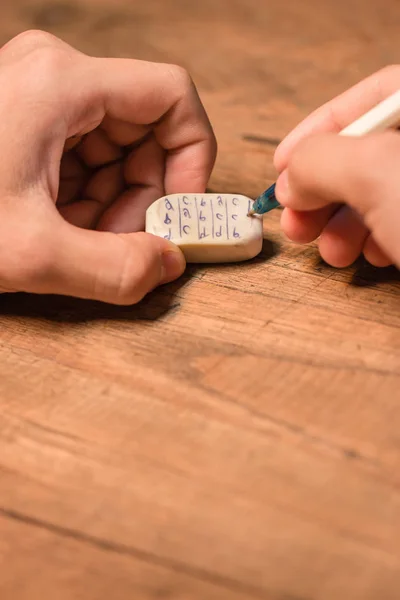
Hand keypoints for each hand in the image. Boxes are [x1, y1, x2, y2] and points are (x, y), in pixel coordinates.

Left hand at [0, 30, 215, 302]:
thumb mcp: (29, 252)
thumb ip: (113, 269)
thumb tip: (168, 265)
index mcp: (64, 84)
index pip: (173, 97)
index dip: (193, 157)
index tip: (180, 211)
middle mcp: (56, 77)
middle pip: (145, 131)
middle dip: (145, 196)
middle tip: (122, 243)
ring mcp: (41, 97)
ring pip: (117, 150)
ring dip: (114, 204)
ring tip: (79, 241)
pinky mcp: (30, 121)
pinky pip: (86, 159)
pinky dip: (87, 200)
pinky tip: (60, 229)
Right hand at [273, 66, 399, 268]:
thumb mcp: (374, 173)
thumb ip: (320, 162)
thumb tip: (290, 182)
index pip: (366, 97)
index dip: (316, 129)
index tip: (280, 166)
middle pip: (363, 152)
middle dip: (319, 190)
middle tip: (293, 221)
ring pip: (373, 194)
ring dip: (337, 225)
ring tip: (329, 252)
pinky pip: (393, 221)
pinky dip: (369, 240)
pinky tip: (365, 257)